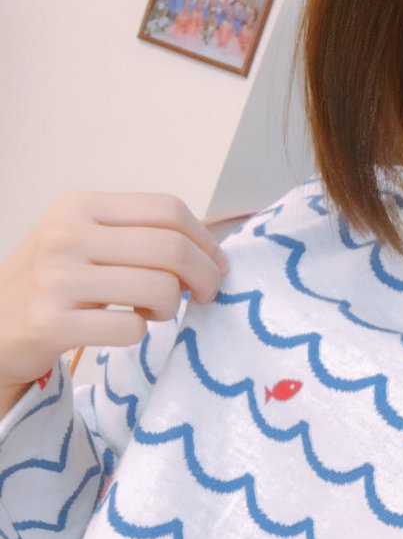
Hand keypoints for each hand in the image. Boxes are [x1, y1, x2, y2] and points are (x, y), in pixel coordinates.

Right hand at [0, 191, 228, 413]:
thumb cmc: (53, 284)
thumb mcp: (84, 241)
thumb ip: (139, 237)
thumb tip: (210, 254)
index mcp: (80, 206)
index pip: (168, 209)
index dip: (204, 240)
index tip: (214, 264)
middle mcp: (66, 235)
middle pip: (171, 247)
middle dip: (204, 276)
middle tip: (203, 295)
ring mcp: (57, 279)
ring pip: (159, 288)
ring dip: (170, 307)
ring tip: (152, 311)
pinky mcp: (52, 324)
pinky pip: (131, 328)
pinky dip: (140, 332)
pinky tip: (122, 328)